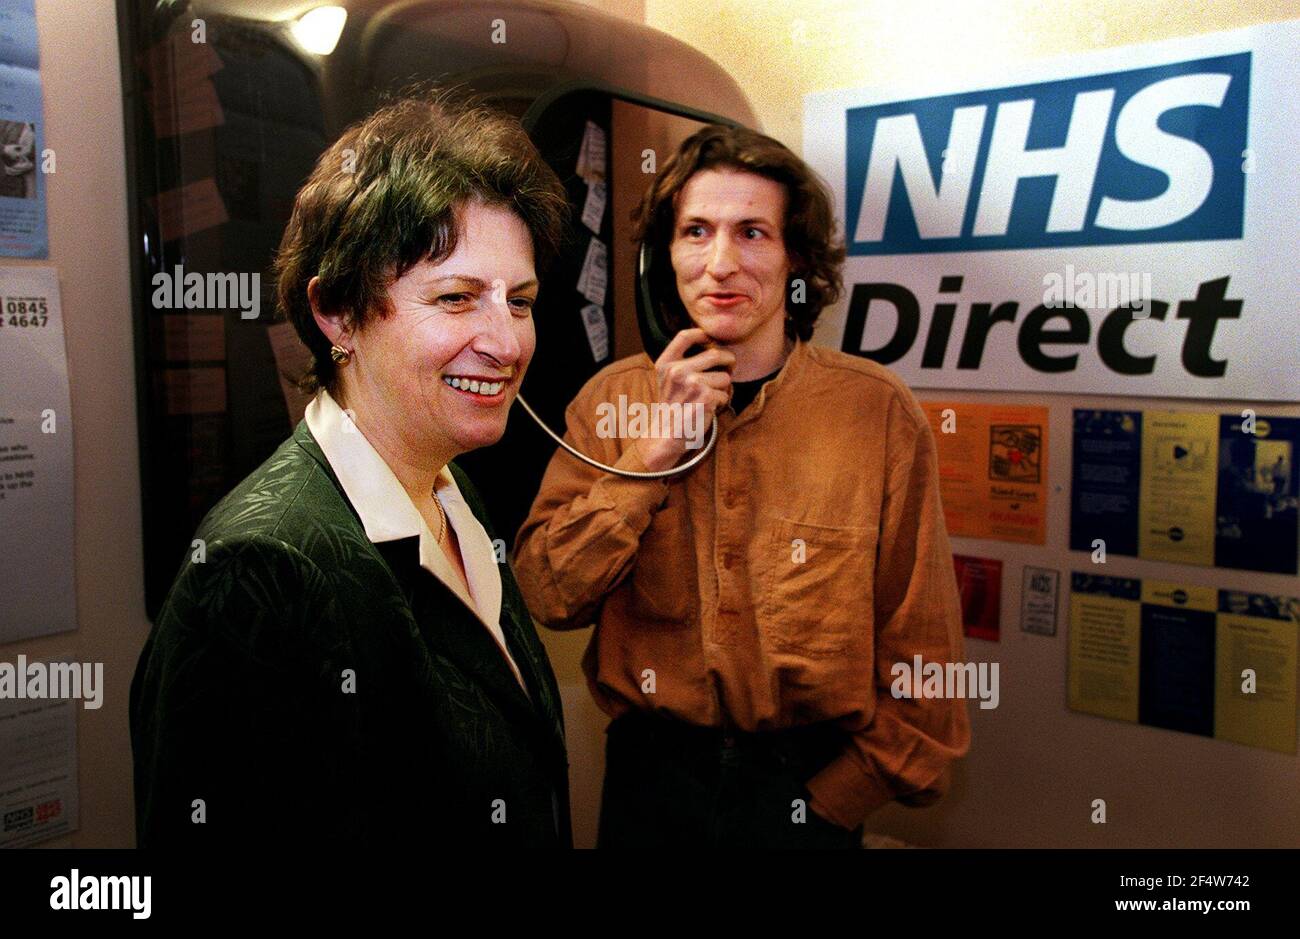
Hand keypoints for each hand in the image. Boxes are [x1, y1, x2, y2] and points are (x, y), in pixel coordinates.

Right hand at [633, 328, 733, 471]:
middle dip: (729, 361)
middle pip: (716, 354)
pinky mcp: (706, 397)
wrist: (666, 434)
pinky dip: (722, 402)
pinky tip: (709, 408)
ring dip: (724, 387)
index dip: (703, 334)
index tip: (711, 340)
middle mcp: (677, 371)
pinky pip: (726, 393)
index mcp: (666, 363)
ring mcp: (692, 383)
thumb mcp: (668, 379)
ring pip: (725, 376)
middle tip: (729, 370)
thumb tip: (713, 344)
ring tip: (711, 396)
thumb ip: (682, 361)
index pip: (685, 336)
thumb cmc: (673, 406)